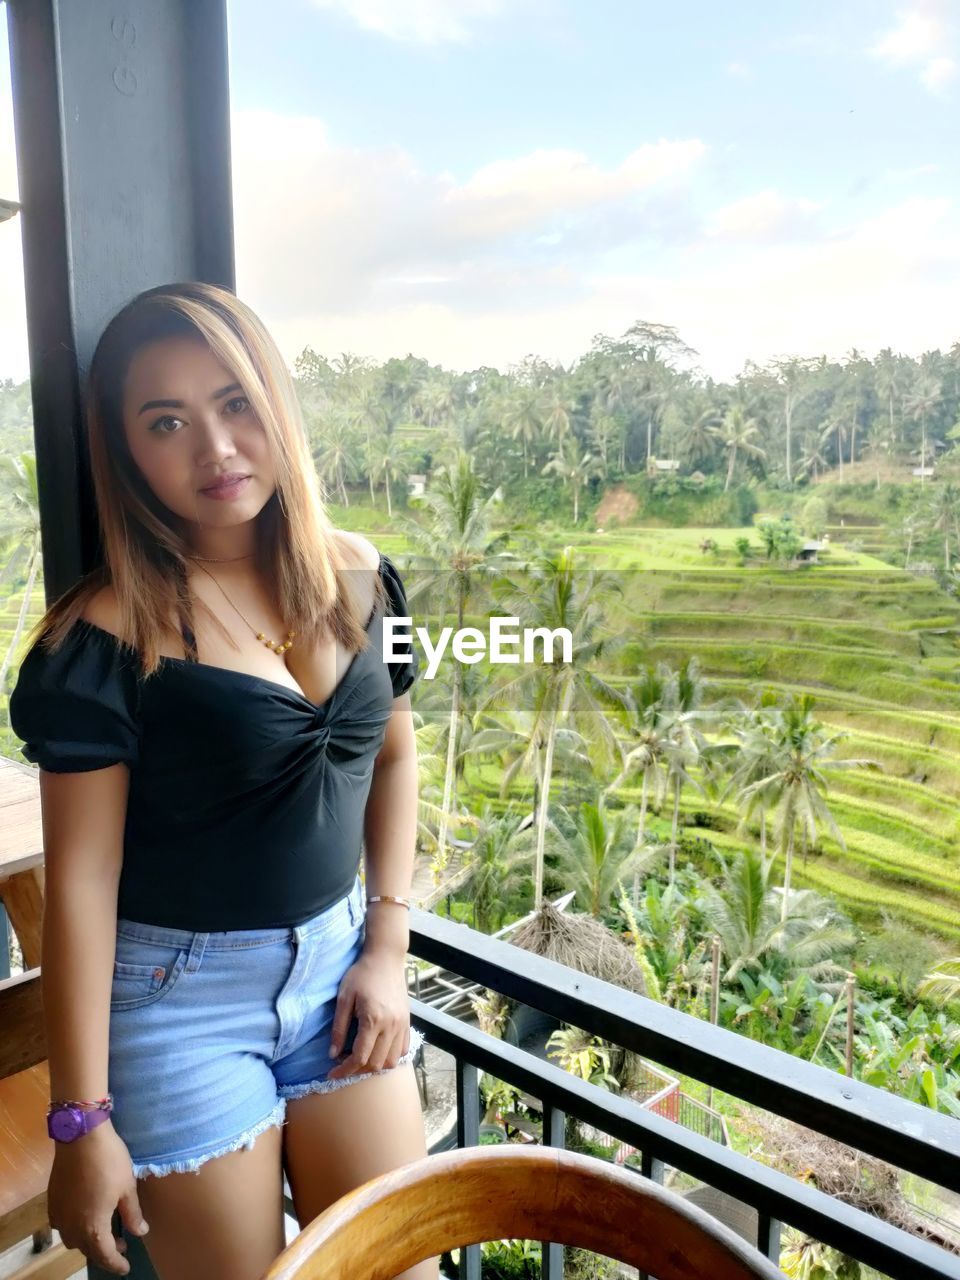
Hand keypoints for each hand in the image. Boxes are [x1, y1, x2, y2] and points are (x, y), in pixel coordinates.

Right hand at [48, 1121, 149, 1275]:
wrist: (80, 1137)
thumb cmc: (109, 1161)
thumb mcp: (127, 1187)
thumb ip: (132, 1213)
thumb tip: (140, 1232)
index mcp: (93, 1227)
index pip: (105, 1255)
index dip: (116, 1264)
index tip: (126, 1267)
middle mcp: (72, 1227)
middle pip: (87, 1250)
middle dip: (104, 1253)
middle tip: (120, 1247)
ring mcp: (59, 1215)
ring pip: (73, 1239)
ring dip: (88, 1241)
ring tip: (104, 1232)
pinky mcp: (52, 1202)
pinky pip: (62, 1225)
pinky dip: (75, 1228)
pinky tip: (85, 1217)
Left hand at [326, 950, 409, 1079]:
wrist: (386, 958)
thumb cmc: (362, 974)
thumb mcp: (344, 998)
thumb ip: (339, 1028)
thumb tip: (333, 1054)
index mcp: (373, 1020)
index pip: (359, 1057)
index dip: (344, 1070)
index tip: (331, 1074)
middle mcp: (391, 1026)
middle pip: (375, 1064)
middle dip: (356, 1070)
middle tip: (342, 1064)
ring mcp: (402, 1025)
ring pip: (391, 1061)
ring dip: (374, 1066)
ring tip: (360, 1058)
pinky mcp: (407, 1022)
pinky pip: (402, 1050)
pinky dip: (390, 1057)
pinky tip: (377, 1050)